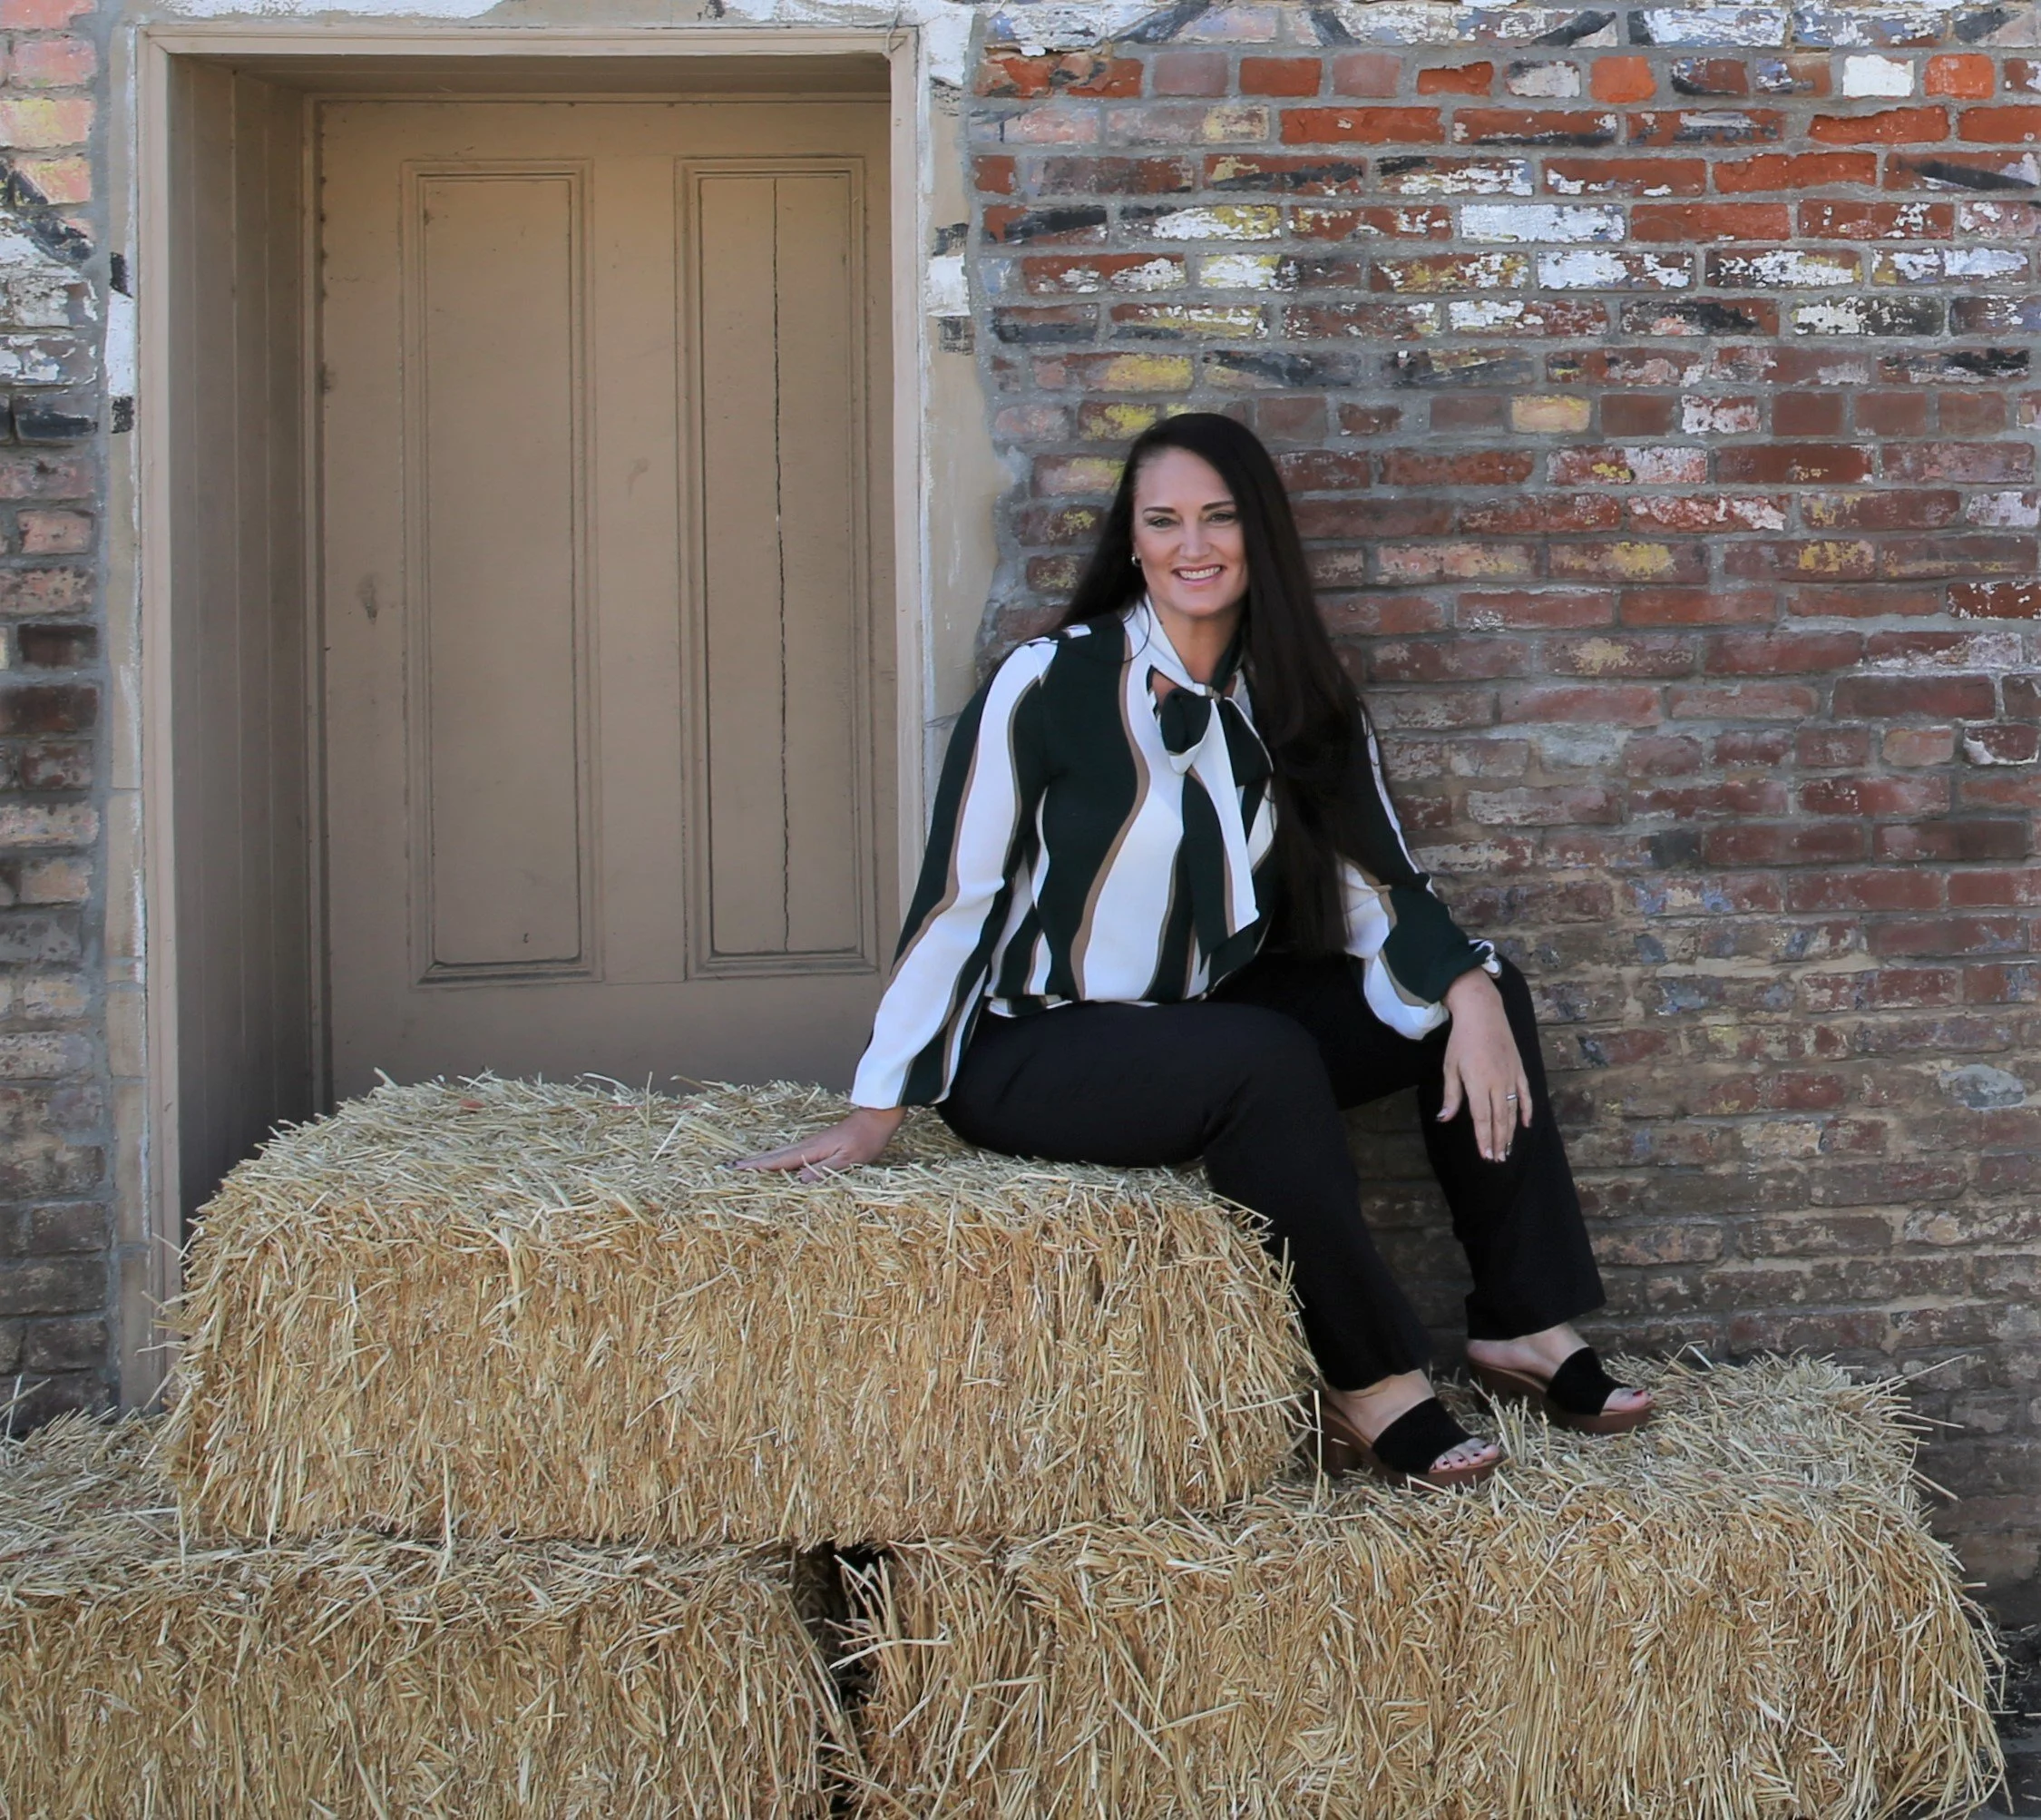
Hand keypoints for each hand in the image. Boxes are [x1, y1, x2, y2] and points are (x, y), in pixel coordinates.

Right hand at [732, 1106, 905, 1178]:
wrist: (877, 1118)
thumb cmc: (866, 1139)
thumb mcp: (849, 1159)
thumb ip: (824, 1170)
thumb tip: (798, 1182)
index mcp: (810, 1149)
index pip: (777, 1161)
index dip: (756, 1167)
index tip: (735, 1169)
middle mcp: (806, 1145)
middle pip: (772, 1156)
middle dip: (751, 1163)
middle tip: (728, 1167)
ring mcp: (811, 1144)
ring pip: (780, 1154)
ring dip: (761, 1161)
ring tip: (744, 1166)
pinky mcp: (817, 1145)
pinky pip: (790, 1154)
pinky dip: (776, 1159)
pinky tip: (776, 1163)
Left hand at [1437, 971, 1531, 1163]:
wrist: (1482, 1012)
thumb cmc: (1461, 1040)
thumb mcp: (1450, 1067)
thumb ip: (1451, 1095)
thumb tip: (1444, 1118)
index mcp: (1478, 1083)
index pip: (1482, 1119)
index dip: (1484, 1139)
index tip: (1486, 1156)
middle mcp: (1497, 1082)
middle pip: (1499, 1119)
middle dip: (1499, 1141)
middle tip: (1498, 1159)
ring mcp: (1511, 1076)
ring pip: (1513, 1110)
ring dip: (1510, 1131)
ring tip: (1508, 1149)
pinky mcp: (1520, 1069)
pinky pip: (1526, 1094)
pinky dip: (1527, 1111)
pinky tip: (1525, 1125)